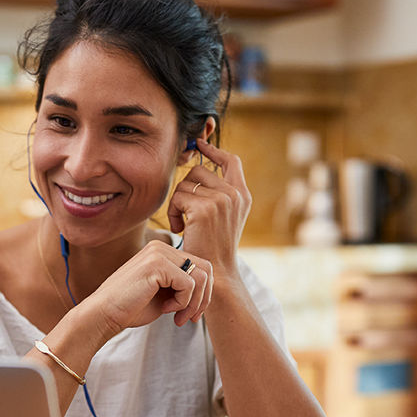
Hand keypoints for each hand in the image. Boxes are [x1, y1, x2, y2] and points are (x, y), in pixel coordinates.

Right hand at [79, 240, 211, 334]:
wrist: (103, 314)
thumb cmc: (131, 308)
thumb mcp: (164, 295)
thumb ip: (183, 287)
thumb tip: (210, 289)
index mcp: (162, 251)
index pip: (201, 266)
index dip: (203, 293)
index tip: (190, 314)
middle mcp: (161, 247)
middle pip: (206, 269)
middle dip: (203, 298)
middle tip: (189, 318)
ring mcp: (159, 253)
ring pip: (201, 277)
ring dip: (194, 303)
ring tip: (177, 317)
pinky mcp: (157, 264)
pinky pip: (189, 284)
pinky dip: (182, 302)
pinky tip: (166, 310)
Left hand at [167, 139, 250, 277]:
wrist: (217, 272)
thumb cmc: (214, 247)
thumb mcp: (223, 217)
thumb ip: (218, 194)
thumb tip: (198, 168)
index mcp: (242, 194)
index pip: (231, 160)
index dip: (214, 150)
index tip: (199, 144)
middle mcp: (235, 194)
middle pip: (199, 170)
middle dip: (185, 188)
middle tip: (183, 212)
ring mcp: (221, 200)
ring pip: (186, 183)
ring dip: (177, 203)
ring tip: (182, 224)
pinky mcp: (204, 208)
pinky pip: (178, 197)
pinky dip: (173, 213)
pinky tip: (180, 229)